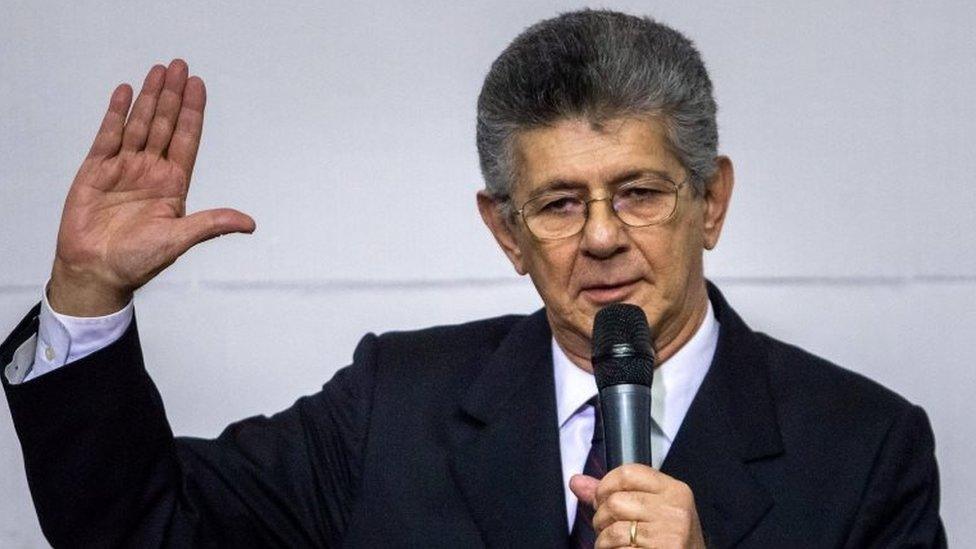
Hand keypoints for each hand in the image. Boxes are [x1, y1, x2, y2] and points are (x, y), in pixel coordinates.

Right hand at [49, 59, 254, 315]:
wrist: (96, 271)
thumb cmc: (137, 261)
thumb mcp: (180, 239)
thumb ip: (212, 224)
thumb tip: (249, 223)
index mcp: (172, 184)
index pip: (186, 140)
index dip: (192, 113)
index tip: (199, 86)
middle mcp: (150, 171)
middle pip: (164, 125)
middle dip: (172, 95)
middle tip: (180, 66)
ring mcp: (123, 168)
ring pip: (139, 125)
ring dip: (148, 98)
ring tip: (158, 71)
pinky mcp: (95, 171)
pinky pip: (107, 136)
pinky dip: (116, 114)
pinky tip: (124, 93)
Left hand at [570, 464, 704, 547]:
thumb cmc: (670, 540)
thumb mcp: (653, 509)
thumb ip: (614, 493)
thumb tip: (576, 481)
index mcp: (675, 491)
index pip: (627, 473)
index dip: (605, 486)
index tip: (602, 499)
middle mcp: (674, 511)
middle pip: (615, 502)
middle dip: (602, 519)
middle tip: (608, 528)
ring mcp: (669, 535)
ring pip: (613, 531)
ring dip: (604, 542)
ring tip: (615, 545)